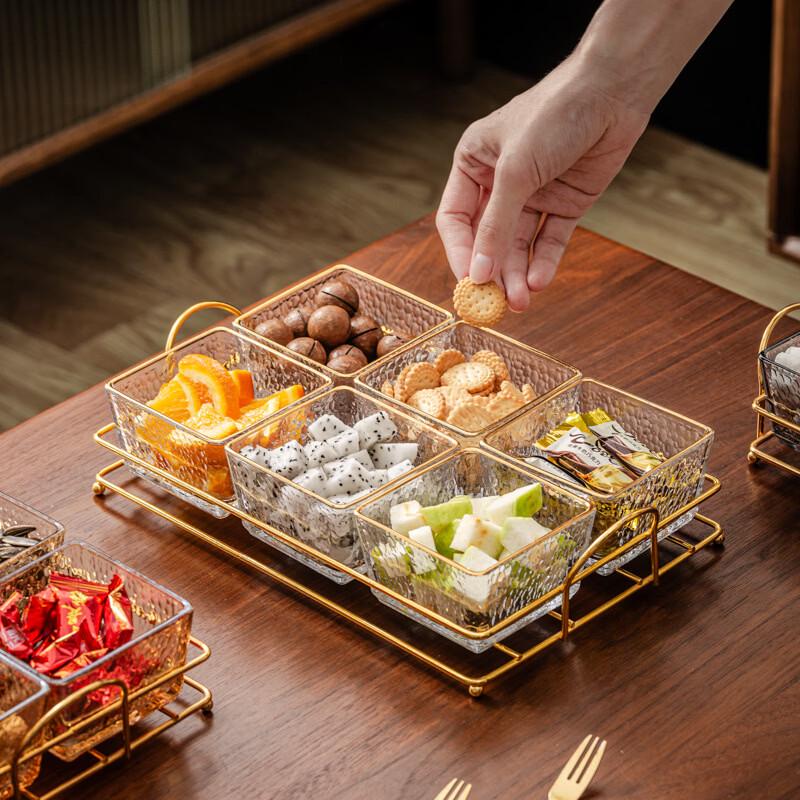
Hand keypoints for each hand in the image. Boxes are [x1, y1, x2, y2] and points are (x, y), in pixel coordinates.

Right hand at [436, 53, 649, 311]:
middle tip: (497, 304)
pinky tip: (539, 282)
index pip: (455, 220)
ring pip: (518, 245)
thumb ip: (495, 226)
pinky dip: (543, 262)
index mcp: (473, 165)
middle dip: (493, 272)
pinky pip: (548, 240)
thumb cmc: (553, 115)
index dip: (460, 254)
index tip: (469, 284)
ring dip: (518, 274)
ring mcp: (533, 196)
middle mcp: (499, 183)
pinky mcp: (563, 204)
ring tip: (522, 301)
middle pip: (487, 239)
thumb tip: (477, 273)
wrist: (613, 93)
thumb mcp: (515, 172)